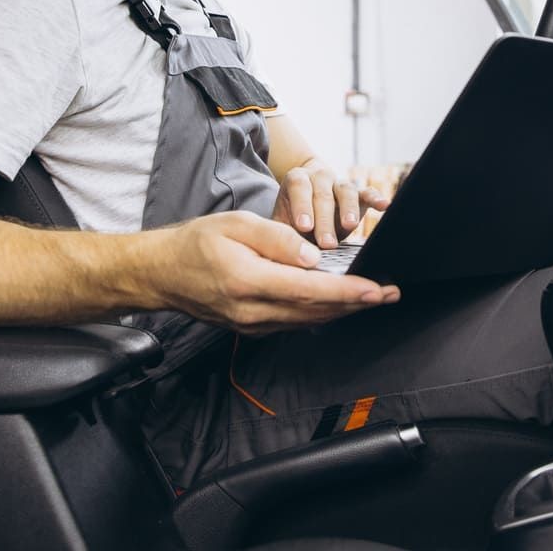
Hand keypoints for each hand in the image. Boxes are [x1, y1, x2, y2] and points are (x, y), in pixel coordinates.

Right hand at [150, 211, 399, 332]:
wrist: (161, 273)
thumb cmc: (196, 243)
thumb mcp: (237, 225)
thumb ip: (279, 240)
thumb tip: (314, 257)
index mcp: (249, 281)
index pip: (309, 290)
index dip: (347, 292)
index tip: (377, 289)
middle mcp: (253, 310)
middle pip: (316, 311)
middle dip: (357, 303)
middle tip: (391, 293)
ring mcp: (252, 323)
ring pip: (308, 320)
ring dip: (344, 311)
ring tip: (375, 299)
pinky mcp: (251, 327)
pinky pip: (294, 322)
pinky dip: (321, 314)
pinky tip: (339, 305)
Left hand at [272, 161, 390, 248]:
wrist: (308, 201)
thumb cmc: (292, 219)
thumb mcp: (280, 223)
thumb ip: (279, 235)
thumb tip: (279, 255)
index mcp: (297, 179)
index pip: (299, 187)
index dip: (302, 206)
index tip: (303, 227)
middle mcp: (320, 176)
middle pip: (323, 194)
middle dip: (325, 220)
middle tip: (326, 244)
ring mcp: (340, 183)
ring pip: (346, 191)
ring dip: (349, 209)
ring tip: (350, 226)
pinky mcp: (359, 193)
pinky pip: (368, 193)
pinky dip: (376, 198)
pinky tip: (384, 206)